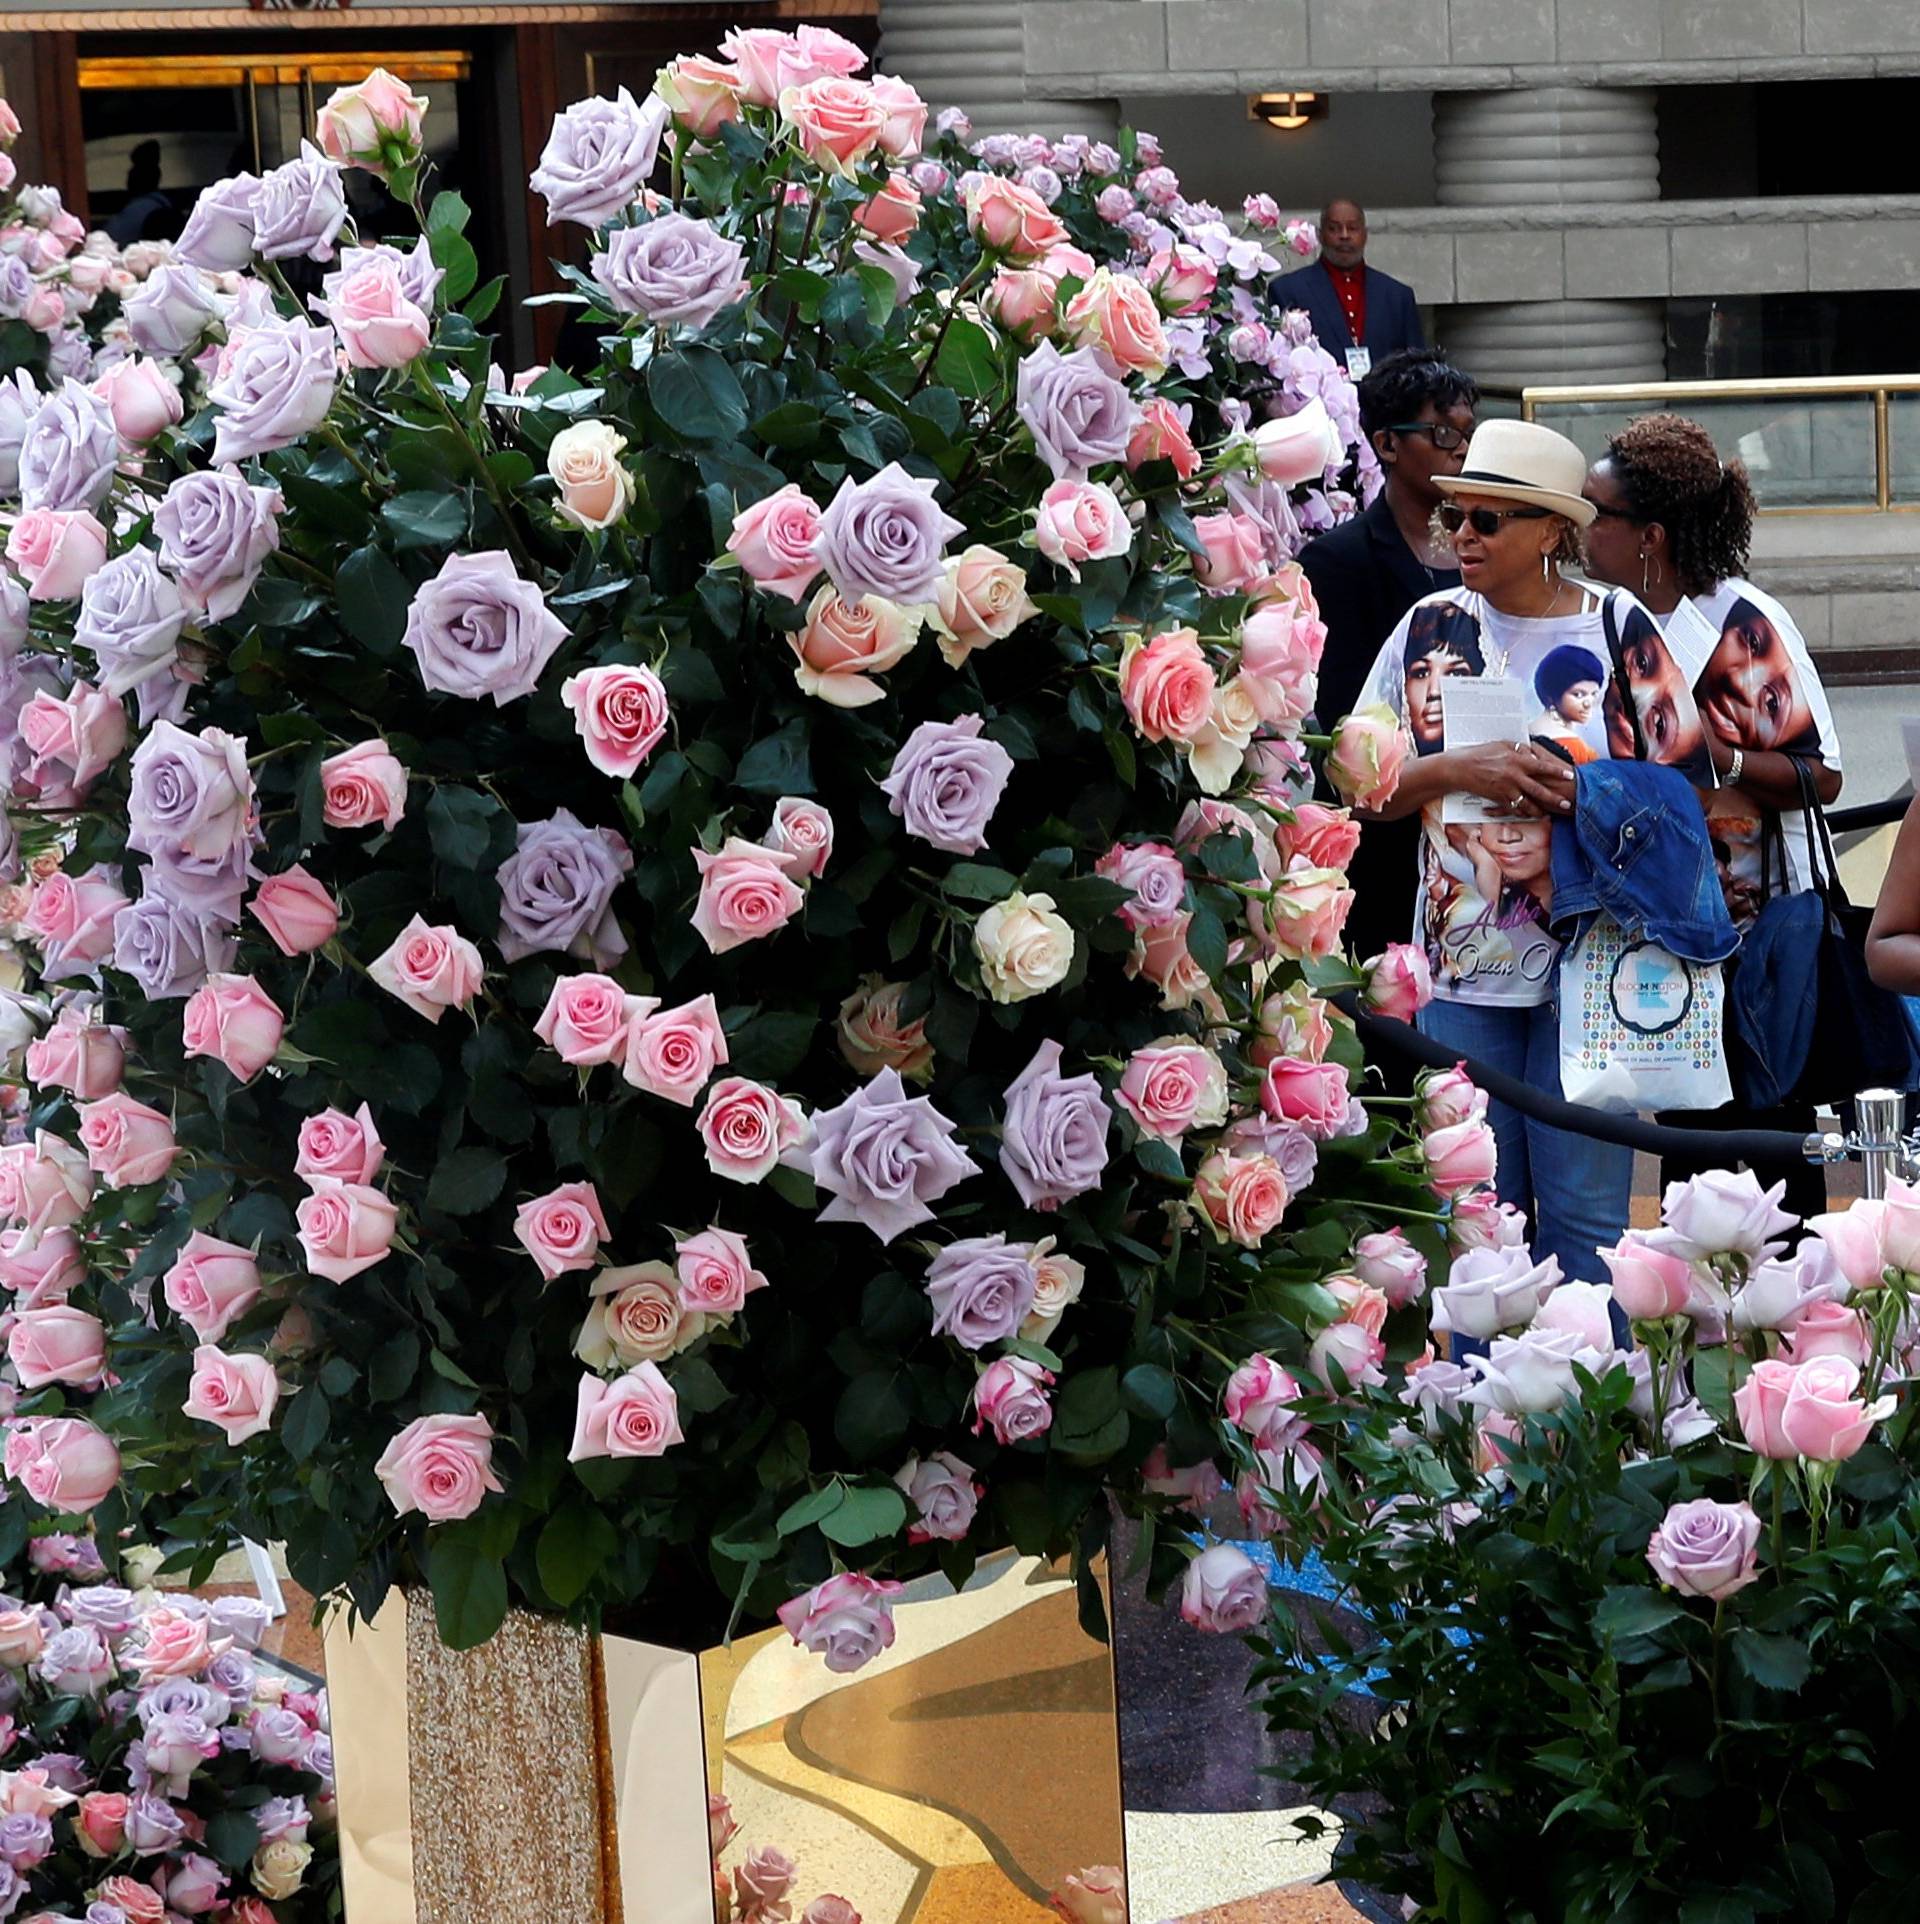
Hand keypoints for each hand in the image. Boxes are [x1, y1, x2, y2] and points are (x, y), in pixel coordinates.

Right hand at [1457, 741, 1575, 815]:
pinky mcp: (1498, 798)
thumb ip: (1519, 749)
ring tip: (1548, 814)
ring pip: (1528, 803)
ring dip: (1539, 810)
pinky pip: (1513, 808)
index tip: (1570, 775)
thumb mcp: (1501, 745)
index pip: (1542, 767)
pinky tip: (1528, 815)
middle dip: (1555, 798)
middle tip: (1567, 804)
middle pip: (1539, 790)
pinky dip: (1521, 813)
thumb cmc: (1479, 754)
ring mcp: (1506, 789)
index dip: (1557, 772)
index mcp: (1517, 760)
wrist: (1460, 768)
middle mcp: (1514, 776)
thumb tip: (1532, 752)